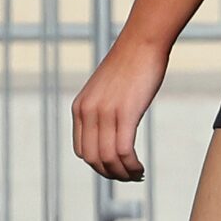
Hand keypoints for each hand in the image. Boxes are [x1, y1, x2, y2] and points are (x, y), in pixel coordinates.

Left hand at [72, 33, 166, 180]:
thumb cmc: (128, 66)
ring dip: (122, 173)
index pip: (81, 151)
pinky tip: (139, 167)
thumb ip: (101, 111)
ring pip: (108, 158)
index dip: (98, 166)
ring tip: (136, 174)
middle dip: (110, 174)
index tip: (115, 169)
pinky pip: (123, 150)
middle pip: (93, 159)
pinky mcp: (125, 113)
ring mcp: (104, 113)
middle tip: (128, 176)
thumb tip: (109, 133)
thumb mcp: (104, 91)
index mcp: (79, 108)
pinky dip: (131, 165)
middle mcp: (87, 112)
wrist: (141, 43)